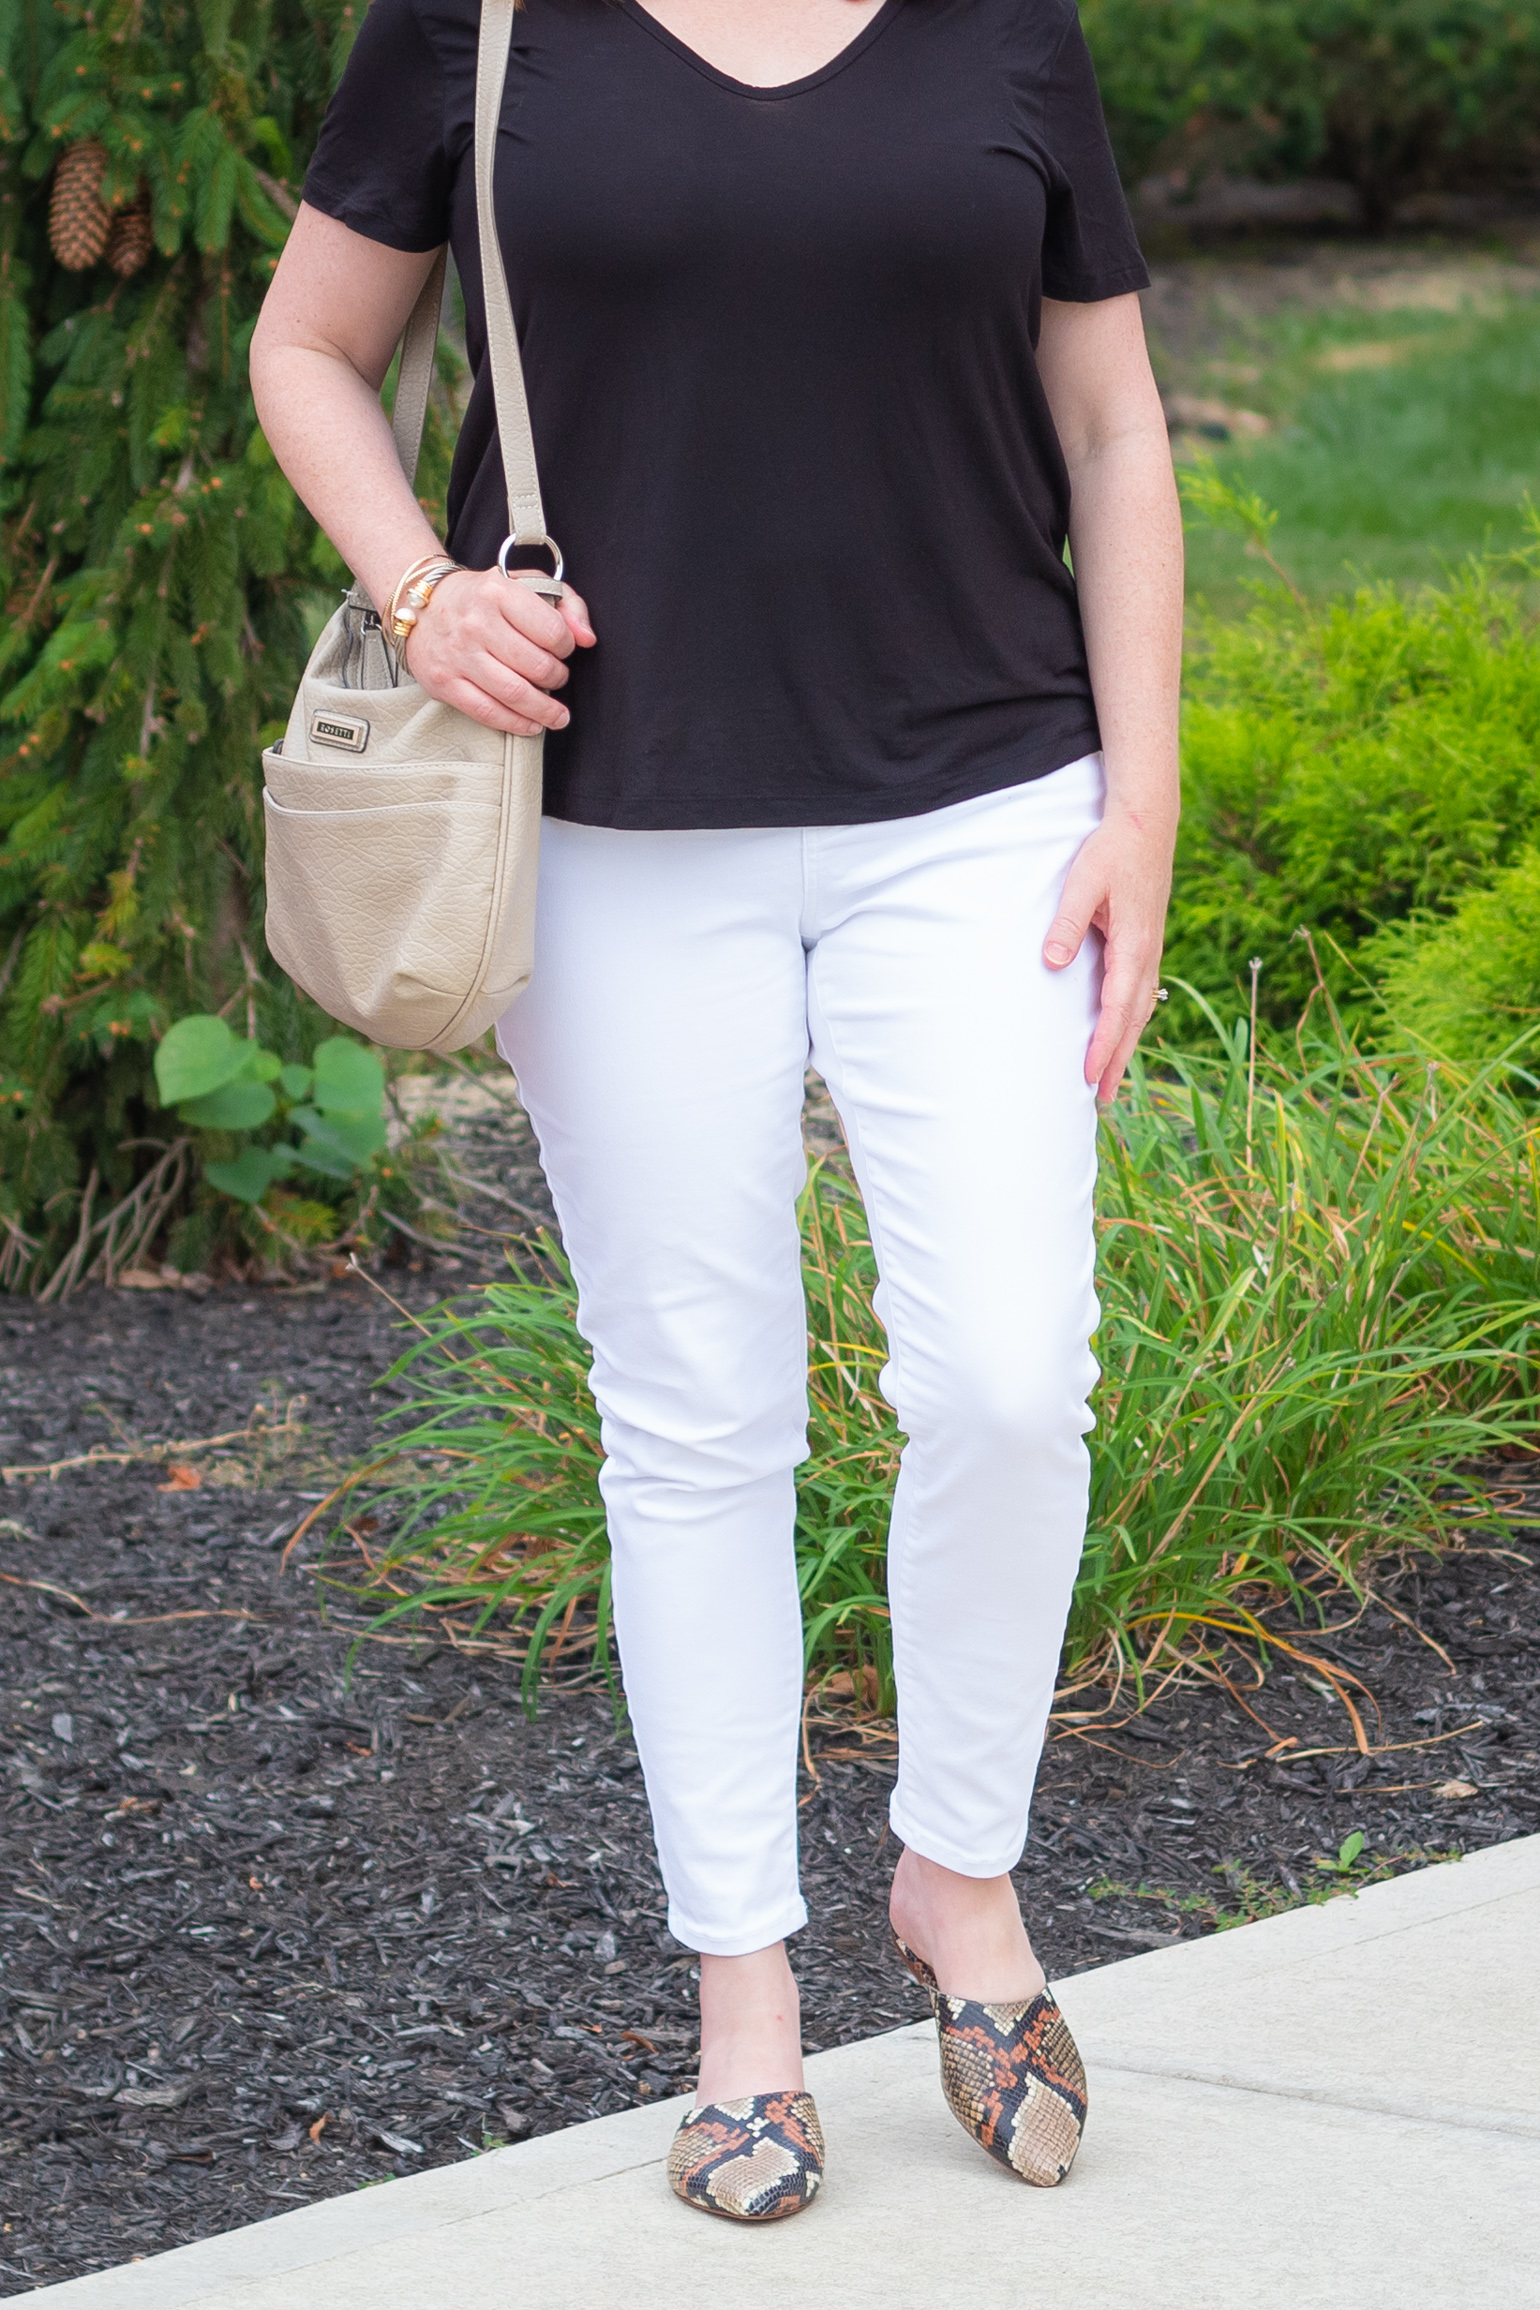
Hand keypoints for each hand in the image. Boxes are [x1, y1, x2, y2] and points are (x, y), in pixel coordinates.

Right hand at [402, 564, 595, 734]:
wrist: (422, 609)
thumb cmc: (483, 599)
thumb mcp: (525, 585)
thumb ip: (566, 605)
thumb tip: (587, 638)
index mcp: (498, 592)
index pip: (551, 630)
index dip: (566, 646)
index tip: (563, 650)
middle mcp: (476, 623)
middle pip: (536, 667)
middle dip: (557, 679)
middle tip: (557, 679)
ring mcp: (459, 655)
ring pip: (514, 694)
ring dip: (544, 710)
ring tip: (557, 714)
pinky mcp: (445, 683)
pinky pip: (488, 712)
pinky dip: (516, 724)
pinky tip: (532, 724)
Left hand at [1043, 807, 1174, 1105]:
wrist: (1146, 823)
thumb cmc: (1112, 850)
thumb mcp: (1083, 882)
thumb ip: (1066, 922)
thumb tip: (1051, 964)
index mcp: (1134, 945)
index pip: (1118, 1008)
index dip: (1104, 1045)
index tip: (1088, 1076)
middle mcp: (1147, 954)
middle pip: (1134, 1021)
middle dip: (1116, 1061)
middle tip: (1100, 1101)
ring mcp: (1149, 950)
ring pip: (1139, 1010)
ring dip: (1124, 1046)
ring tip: (1108, 1081)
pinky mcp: (1144, 944)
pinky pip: (1139, 994)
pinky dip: (1129, 1022)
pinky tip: (1119, 1034)